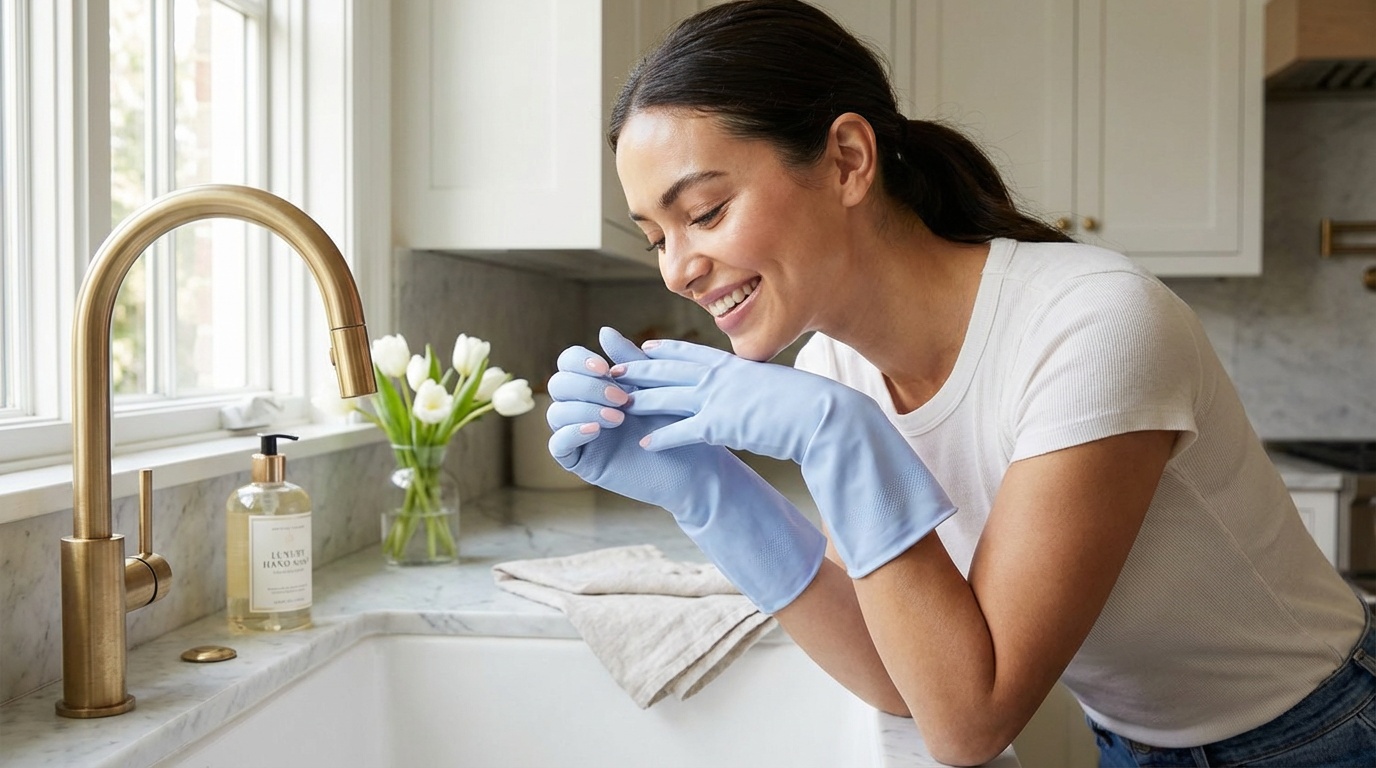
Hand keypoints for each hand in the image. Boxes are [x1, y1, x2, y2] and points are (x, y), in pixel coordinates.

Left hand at [546, 327, 825, 612]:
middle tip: (612, 368)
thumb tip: (754, 385)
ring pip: (667, 396)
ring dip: (639, 399)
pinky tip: (644, 442)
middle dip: (638, 369)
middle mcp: (721, 376)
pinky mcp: (720, 425)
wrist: (821, 415)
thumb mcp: (775, 385)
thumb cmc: (807, 404)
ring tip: (614, 401)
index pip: (692, 353)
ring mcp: (718, 399)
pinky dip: (661, 436)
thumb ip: (756, 384)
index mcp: (734, 365)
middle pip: (669, 370)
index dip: (666, 350)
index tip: (644, 346)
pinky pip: (681, 431)